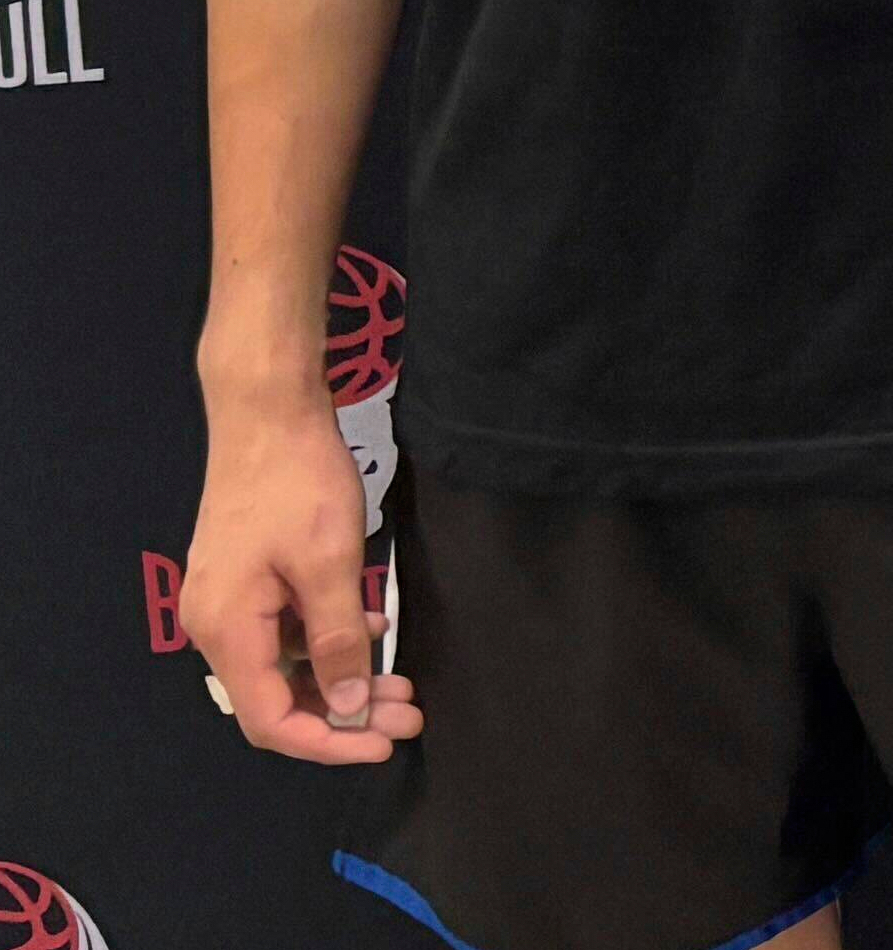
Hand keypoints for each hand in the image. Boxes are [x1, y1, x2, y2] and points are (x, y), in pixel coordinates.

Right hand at [179, 395, 416, 762]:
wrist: (268, 415)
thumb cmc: (299, 482)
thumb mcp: (329, 565)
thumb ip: (337, 642)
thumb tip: (346, 708)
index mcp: (227, 630)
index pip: (269, 719)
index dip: (326, 743)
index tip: (382, 745)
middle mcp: (215, 626)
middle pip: (278, 698)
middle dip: (344, 714)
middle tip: (409, 715)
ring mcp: (228, 602)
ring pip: (287, 666)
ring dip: (342, 679)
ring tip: (403, 685)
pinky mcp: (246, 582)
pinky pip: (286, 632)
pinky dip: (329, 641)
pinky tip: (373, 632)